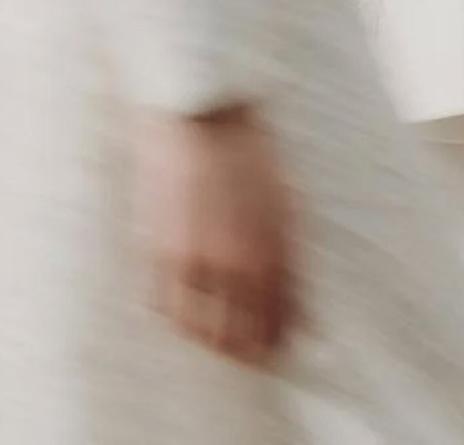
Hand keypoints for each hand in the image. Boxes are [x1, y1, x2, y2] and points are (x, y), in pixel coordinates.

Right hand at [144, 105, 296, 365]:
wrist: (205, 110)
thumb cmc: (252, 156)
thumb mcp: (288, 209)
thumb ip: (296, 271)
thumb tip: (308, 327)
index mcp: (271, 256)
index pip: (275, 333)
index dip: (275, 350)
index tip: (274, 353)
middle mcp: (232, 265)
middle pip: (233, 342)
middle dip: (240, 352)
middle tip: (240, 350)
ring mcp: (190, 258)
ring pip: (194, 331)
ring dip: (203, 338)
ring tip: (208, 330)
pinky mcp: (155, 248)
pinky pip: (159, 306)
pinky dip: (170, 314)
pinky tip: (179, 304)